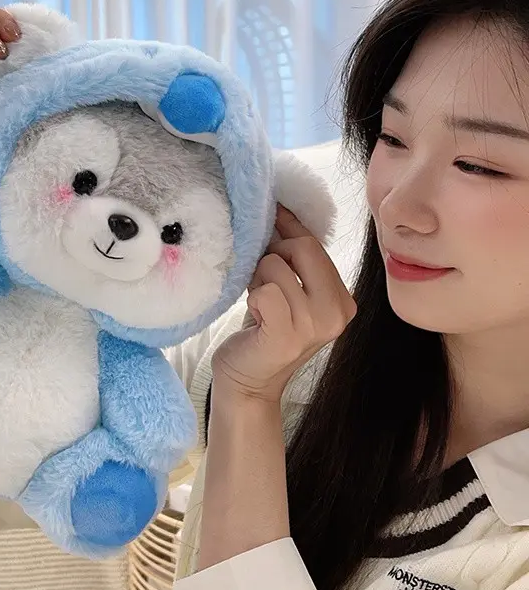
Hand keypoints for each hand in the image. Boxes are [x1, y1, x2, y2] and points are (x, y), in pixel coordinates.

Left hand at [211, 205, 355, 403]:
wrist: (248, 382)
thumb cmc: (263, 330)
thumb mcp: (286, 289)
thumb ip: (291, 255)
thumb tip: (278, 207)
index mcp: (342, 299)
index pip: (314, 243)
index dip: (287, 227)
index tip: (269, 213)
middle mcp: (337, 312)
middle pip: (300, 247)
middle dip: (271, 256)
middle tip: (260, 282)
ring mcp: (315, 326)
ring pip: (275, 266)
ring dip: (257, 280)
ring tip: (259, 305)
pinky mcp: (287, 335)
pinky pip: (264, 290)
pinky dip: (252, 298)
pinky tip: (255, 318)